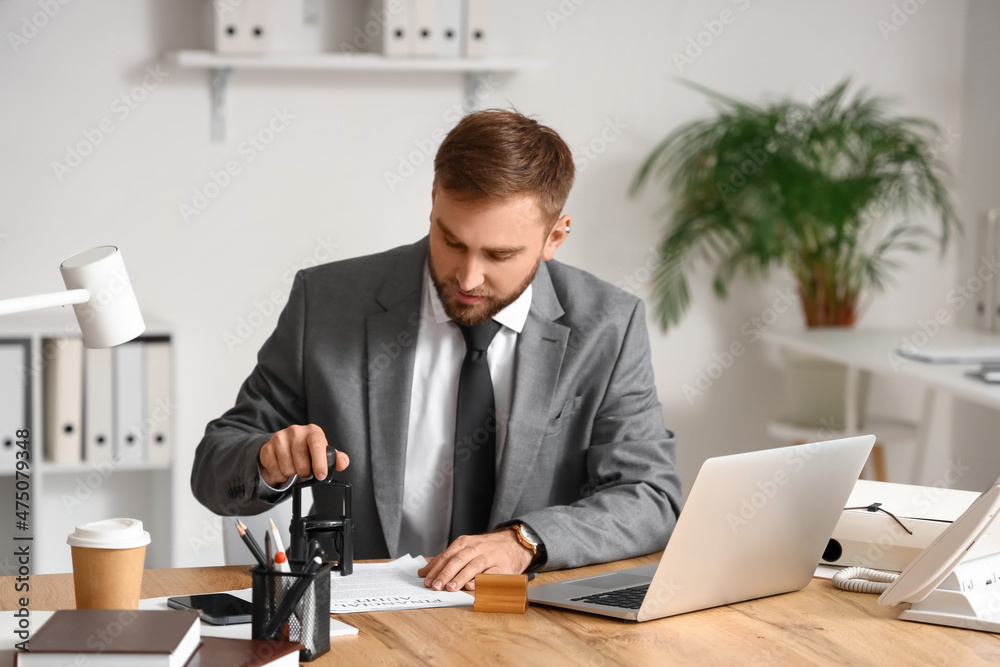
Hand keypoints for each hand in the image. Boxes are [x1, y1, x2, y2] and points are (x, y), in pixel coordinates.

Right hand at [258, 424, 349, 485]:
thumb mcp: (325, 452)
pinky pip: (275, 471)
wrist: (287, 444)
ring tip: (294, 466)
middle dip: (305, 472)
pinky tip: (283, 467)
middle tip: (305, 469)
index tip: (321, 476)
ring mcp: (279, 438)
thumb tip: (341, 464)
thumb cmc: (309, 448)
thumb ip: (338, 459)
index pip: (317, 445)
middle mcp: (296, 431)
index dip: (320, 462)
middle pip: (301, 462)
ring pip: (287, 468)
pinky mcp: (267, 448)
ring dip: (292, 473)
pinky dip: (280, 475)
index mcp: (313, 431)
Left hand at [417, 530, 532, 591]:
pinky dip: (481, 580)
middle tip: (435, 585)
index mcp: (465, 543)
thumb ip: (446, 559)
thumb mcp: (466, 547)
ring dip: (461, 577)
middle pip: (458, 559)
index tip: (426, 580)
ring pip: (473, 566)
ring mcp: (490, 557)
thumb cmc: (486, 548)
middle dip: (446, 573)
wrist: (514, 543)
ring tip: (450, 588)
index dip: (436, 568)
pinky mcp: (502, 567)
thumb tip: (425, 572)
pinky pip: (491, 574)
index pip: (447, 555)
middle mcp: (476, 548)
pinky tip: (472, 586)